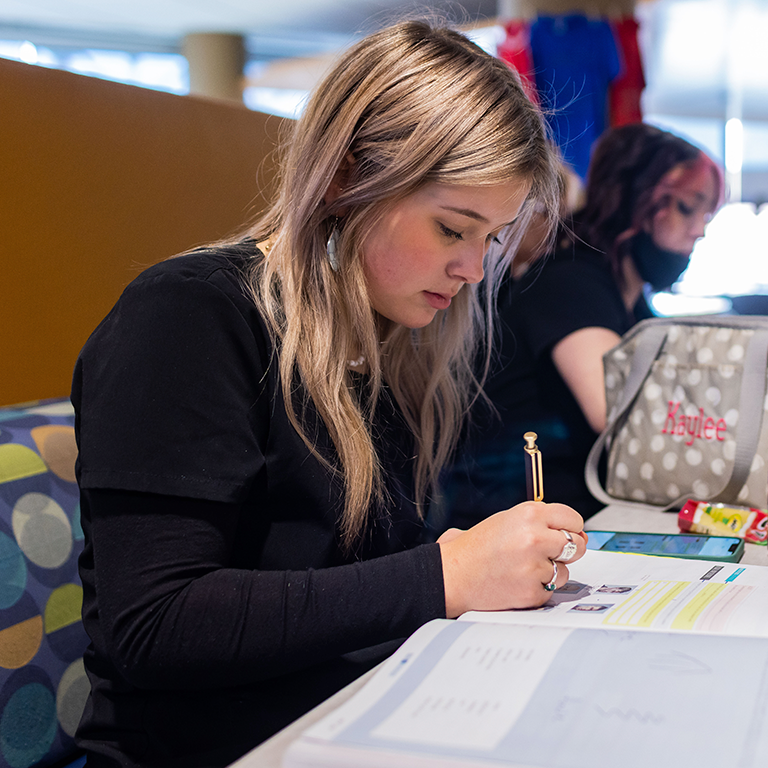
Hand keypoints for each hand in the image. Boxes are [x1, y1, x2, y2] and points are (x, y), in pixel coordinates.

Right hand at [437, 501, 586, 617]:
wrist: (454, 574)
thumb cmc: (477, 547)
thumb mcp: (508, 520)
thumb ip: (542, 523)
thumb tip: (581, 536)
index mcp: (529, 513)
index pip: (573, 518)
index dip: (569, 528)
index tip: (563, 533)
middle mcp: (535, 537)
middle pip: (576, 544)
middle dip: (565, 550)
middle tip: (545, 552)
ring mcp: (535, 566)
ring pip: (565, 571)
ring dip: (550, 572)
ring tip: (523, 568)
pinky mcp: (533, 591)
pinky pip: (551, 590)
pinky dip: (538, 589)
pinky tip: (518, 581)